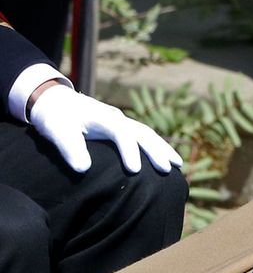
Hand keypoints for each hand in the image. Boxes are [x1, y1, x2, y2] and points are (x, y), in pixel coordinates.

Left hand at [28, 83, 183, 173]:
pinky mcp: (122, 127)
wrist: (54, 101)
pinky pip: (144, 137)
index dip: (130, 151)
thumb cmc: (56, 118)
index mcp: (103, 118)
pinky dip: (157, 147)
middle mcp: (117, 118)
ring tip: (178, 165)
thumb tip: (84, 169)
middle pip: (143, 133)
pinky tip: (165, 158)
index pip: (122, 133)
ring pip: (148, 134)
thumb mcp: (57, 132)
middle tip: (168, 170)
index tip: (135, 171)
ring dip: (163, 149)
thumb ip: (70, 149)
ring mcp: (122, 121)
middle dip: (157, 151)